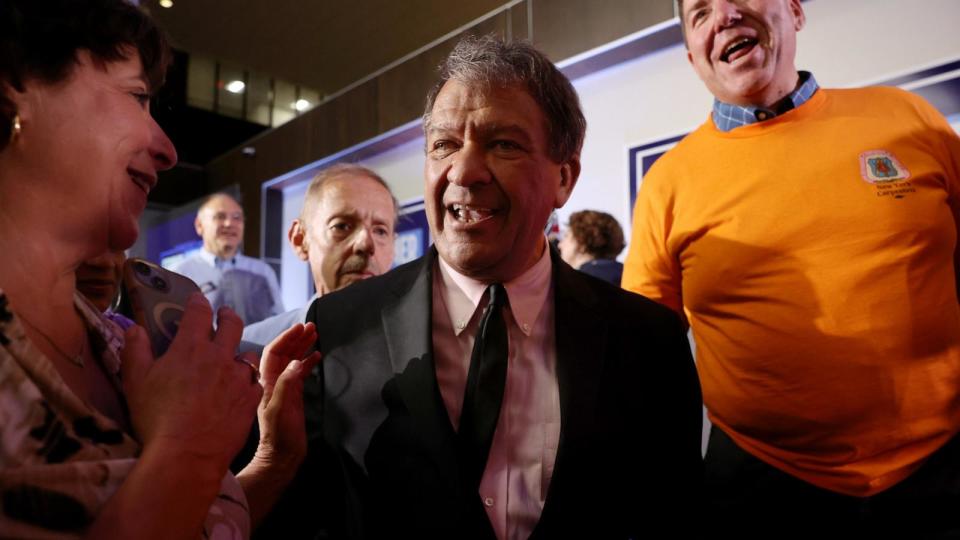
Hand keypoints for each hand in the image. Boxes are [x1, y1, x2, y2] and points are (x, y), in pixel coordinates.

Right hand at [121, 293, 261, 470]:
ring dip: (239, 352)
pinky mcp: (251, 398)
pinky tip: (241, 388)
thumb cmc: (156, 418)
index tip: (198, 299)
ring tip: (233, 358)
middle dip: (227, 315)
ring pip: (246, 354)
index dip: (198, 302)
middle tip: (224, 315)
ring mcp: (238, 377)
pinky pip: (254, 382)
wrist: (187, 454)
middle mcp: (218, 356)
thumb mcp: (135, 381)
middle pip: (232, 324)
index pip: (197, 312)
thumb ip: (135, 350)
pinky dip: (248, 382)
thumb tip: (134, 328)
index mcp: (189, 347)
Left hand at [249, 322, 321, 476]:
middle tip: (311, 326)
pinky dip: (308, 362)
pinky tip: (317, 355)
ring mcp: (283, 388)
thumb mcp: (280, 409)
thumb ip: (287, 385)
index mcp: (265, 382)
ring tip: (315, 334)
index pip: (274, 352)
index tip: (300, 327)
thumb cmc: (278, 434)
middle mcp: (273, 381)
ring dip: (302, 347)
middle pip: (284, 353)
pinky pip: (300, 373)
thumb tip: (298, 362)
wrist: (282, 455)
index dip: (286, 338)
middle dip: (296, 338)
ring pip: (292, 360)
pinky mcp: (293, 396)